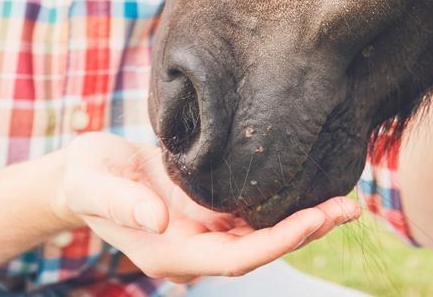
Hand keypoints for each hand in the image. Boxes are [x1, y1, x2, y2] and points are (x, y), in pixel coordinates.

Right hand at [49, 132, 358, 283]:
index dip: (275, 241)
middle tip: (348, 207)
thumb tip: (158, 218)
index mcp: (172, 253)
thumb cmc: (86, 179)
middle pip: (261, 248)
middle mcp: (196, 248)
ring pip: (265, 231)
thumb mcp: (95, 185)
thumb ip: (124, 203)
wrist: (84, 174)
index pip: (236, 258)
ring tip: (347, 199)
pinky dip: (287, 201)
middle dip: (306, 231)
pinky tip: (314, 184)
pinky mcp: (211, 210)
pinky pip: (256, 211)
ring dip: (306, 218)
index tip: (312, 220)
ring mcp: (206, 231)